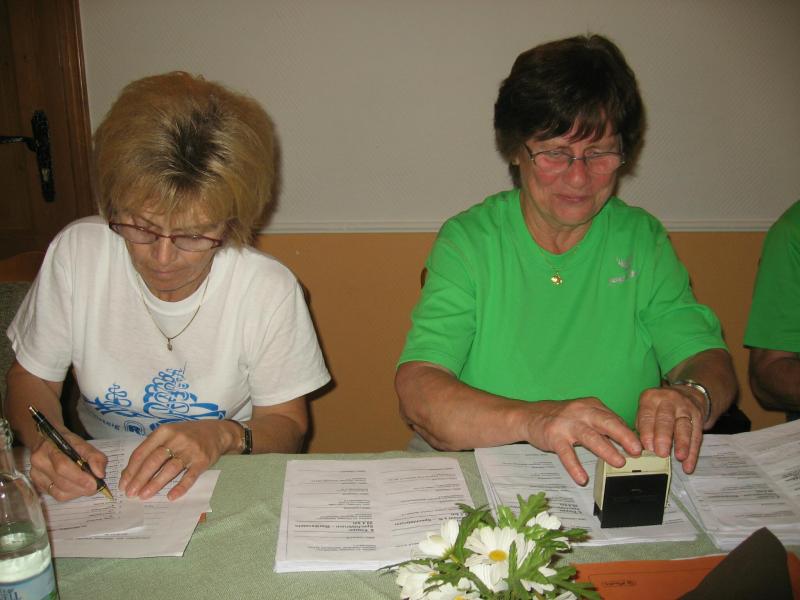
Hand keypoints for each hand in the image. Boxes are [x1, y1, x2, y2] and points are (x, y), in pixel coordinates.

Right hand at [28, 432, 107, 501]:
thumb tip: (100, 474)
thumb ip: (94, 456)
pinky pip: (55, 495)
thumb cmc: (66, 442)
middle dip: (81, 487)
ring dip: (77, 492)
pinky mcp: (37, 484)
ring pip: (58, 492)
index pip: (63, 466)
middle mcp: (39, 462)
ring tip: (87, 487)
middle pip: (61, 482)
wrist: (46, 440)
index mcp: (49, 448)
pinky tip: (77, 487)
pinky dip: (70, 494)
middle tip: (95, 487)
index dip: (80, 477)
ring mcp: (35, 475)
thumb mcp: (82, 443)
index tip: (95, 483)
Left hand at [119, 420, 237, 500]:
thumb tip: (129, 472)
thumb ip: (150, 449)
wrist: (216, 432)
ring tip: (144, 496)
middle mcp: (177, 439)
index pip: (142, 452)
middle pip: (154, 460)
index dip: (131, 469)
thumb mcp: (168, 435)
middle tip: (130, 493)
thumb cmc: (187, 435)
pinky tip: (170, 496)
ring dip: (155, 484)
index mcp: (164, 431)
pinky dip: (180, 487)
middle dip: (140, 479)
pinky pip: (190, 476)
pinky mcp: (203, 460)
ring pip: (170, 469)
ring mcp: (191, 450)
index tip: (123, 484)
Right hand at [525, 397, 641, 485]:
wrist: (529, 415)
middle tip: (637, 450)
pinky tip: (581, 478)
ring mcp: (566, 424)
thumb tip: (629, 439)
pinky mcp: (553, 436)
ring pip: (589, 436)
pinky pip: (566, 453)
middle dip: (623, 435)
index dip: (630, 432)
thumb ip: (603, 424)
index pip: (614, 418)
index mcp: (591, 405)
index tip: (644, 446)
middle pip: (605, 422)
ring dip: (605, 449)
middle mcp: (580, 411)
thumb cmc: (561, 418)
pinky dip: (574, 466)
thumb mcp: (583, 414)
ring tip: (619, 462)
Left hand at [636, 385, 703, 472]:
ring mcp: (685, 407)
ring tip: (679, 457)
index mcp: (651, 399)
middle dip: (663, 438)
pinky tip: (688, 464)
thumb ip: (642, 427)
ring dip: (682, 444)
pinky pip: (696, 436)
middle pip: (666, 420)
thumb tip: (637, 449)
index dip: (647, 432)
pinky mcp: (698, 416)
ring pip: (684, 427)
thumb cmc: (660, 407)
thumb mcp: (647, 409)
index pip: (647, 416)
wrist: (687, 394)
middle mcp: (668, 400)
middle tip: (661, 453)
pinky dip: (692, 452)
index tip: (647, 447)